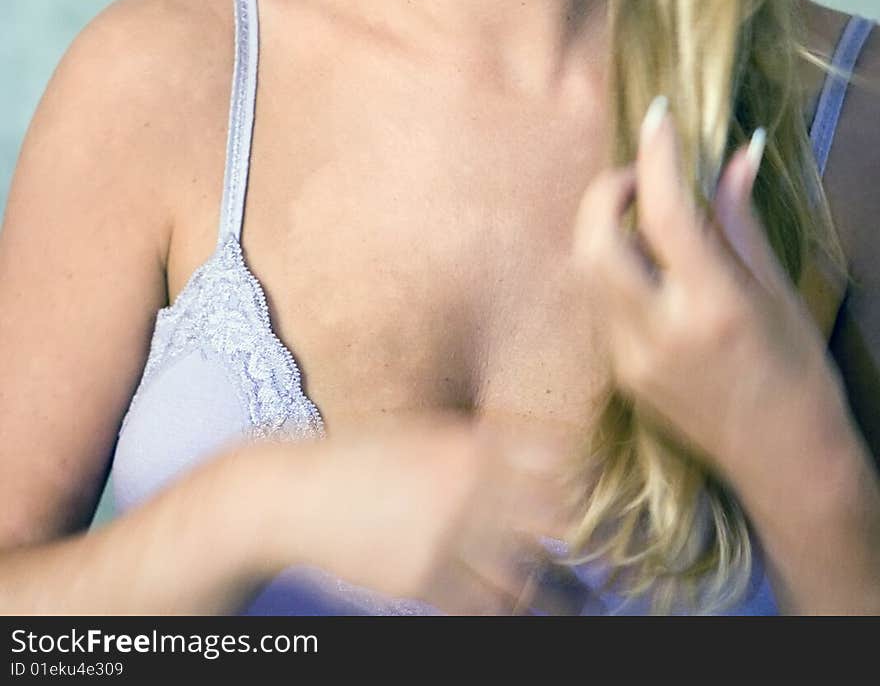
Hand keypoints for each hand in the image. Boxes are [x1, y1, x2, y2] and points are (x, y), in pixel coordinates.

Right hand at [263, 407, 588, 614]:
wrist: (293, 495)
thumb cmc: (363, 458)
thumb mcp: (423, 433)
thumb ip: (477, 445)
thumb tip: (538, 457)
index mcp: (469, 441)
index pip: (555, 456)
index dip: (587, 475)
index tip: (604, 493)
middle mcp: (466, 484)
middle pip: (556, 514)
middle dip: (581, 534)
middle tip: (605, 551)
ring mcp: (446, 534)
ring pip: (529, 572)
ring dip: (554, 587)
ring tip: (579, 601)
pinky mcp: (423, 580)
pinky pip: (485, 604)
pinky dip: (505, 608)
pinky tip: (515, 606)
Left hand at [571, 97, 847, 492]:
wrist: (787, 466)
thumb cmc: (798, 374)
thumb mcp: (778, 292)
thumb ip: (740, 221)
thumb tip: (737, 152)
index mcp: (712, 307)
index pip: (666, 212)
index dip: (657, 153)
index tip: (660, 114)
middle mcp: (661, 333)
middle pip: (597, 239)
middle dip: (607, 190)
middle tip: (640, 175)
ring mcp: (632, 359)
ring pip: (587, 269)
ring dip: (604, 226)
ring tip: (645, 214)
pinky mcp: (620, 376)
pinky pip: (598, 301)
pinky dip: (612, 266)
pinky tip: (646, 262)